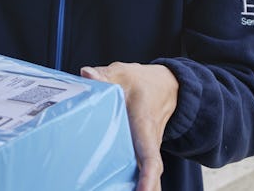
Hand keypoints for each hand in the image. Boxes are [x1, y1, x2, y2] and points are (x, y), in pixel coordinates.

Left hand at [81, 62, 178, 190]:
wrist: (167, 87)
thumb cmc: (144, 82)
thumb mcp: (124, 73)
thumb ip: (104, 75)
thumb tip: (87, 73)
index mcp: (144, 128)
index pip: (150, 158)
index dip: (147, 178)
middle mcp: (147, 144)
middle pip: (148, 176)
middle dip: (143, 189)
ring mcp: (144, 150)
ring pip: (143, 175)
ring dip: (134, 187)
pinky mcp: (138, 151)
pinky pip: (137, 170)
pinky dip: (130, 183)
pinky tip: (109, 188)